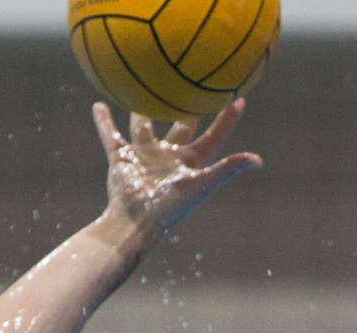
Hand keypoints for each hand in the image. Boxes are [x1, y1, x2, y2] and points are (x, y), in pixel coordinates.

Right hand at [93, 100, 260, 241]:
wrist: (135, 223)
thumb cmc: (171, 208)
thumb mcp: (202, 185)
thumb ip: (227, 170)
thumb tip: (258, 160)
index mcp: (192, 162)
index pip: (214, 136)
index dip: (227, 120)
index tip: (238, 98)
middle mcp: (169, 156)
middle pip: (181, 126)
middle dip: (188, 108)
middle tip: (193, 85)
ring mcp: (145, 157)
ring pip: (144, 126)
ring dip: (142, 110)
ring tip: (142, 88)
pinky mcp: (122, 160)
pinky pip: (111, 136)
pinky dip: (104, 122)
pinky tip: (98, 104)